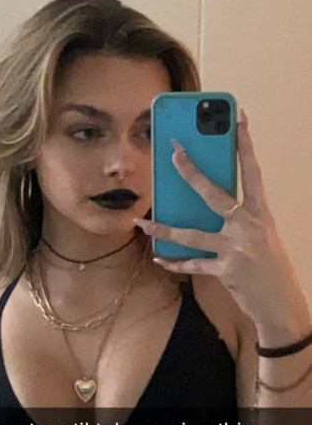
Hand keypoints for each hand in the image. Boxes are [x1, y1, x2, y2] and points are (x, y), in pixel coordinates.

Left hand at [134, 110, 308, 331]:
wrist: (282, 306)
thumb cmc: (270, 267)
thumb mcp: (262, 235)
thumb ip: (240, 218)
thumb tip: (208, 202)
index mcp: (261, 214)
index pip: (252, 172)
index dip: (245, 144)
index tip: (237, 118)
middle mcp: (249, 227)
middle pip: (215, 194)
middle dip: (192, 172)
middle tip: (173, 152)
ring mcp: (236, 250)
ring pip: (193, 234)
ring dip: (164, 228)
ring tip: (142, 220)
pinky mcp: (226, 272)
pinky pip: (194, 265)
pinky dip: (175, 262)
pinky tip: (159, 258)